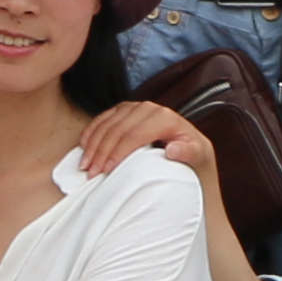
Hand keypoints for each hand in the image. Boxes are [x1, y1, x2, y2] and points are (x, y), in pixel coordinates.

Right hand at [75, 100, 214, 181]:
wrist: (190, 146)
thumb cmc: (192, 154)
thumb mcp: (197, 155)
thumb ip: (188, 152)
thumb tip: (172, 149)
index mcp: (164, 117)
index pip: (134, 135)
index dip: (117, 153)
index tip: (106, 171)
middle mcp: (149, 108)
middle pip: (117, 130)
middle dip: (101, 152)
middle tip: (90, 173)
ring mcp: (135, 107)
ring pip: (107, 124)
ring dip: (92, 145)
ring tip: (84, 165)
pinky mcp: (124, 109)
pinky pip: (103, 118)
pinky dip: (91, 132)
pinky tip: (83, 146)